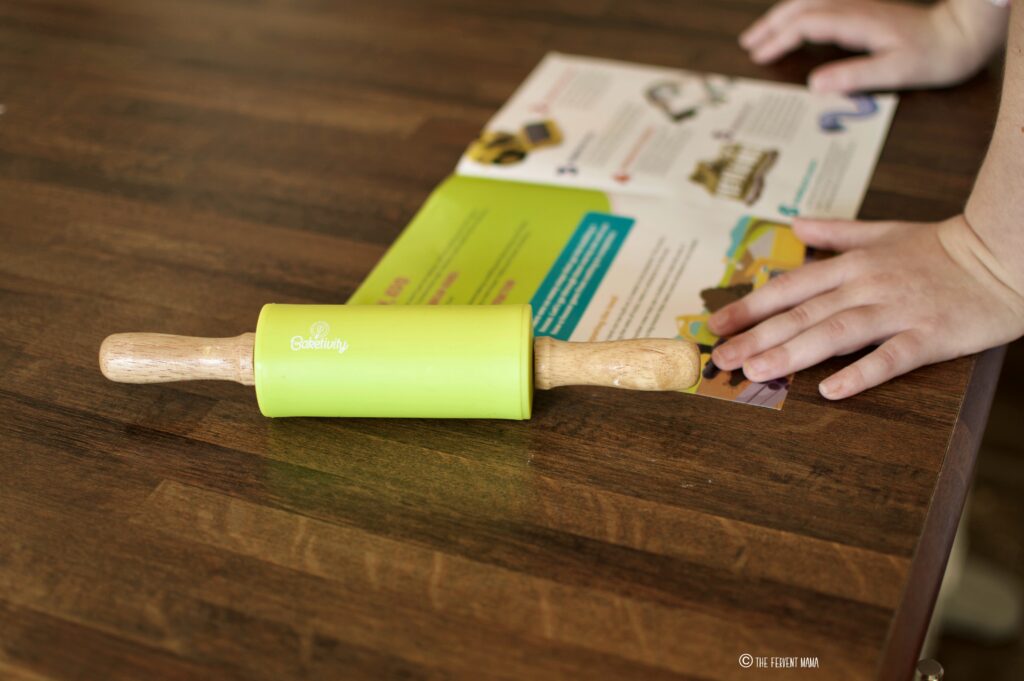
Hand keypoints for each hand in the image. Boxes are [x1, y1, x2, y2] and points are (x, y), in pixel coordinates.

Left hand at [707, 215, 1023, 398]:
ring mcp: (898, 310)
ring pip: (836, 332)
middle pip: (802, 314)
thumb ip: (837, 232)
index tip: (715, 325)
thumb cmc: (943, 247)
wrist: (1007, 253)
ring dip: (793, 352)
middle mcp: (867, 285)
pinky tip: (832, 390)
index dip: (750, 307)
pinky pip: (891, 357)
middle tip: (721, 358)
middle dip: (757, 336)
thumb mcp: (884, 231)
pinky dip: (862, 373)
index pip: (789, 288)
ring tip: (757, 372)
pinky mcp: (930, 335)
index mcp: (853, 264)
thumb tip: (796, 224)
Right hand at [739, 0, 1006, 92]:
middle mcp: (853, 6)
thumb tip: (814, 84)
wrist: (960, 33)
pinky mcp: (863, 9)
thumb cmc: (932, 55)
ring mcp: (857, 5)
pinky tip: (794, 25)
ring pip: (809, 1)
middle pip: (801, 6)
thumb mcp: (896, 71)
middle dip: (771, 23)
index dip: (779, 39)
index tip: (759, 56)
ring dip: (782, 14)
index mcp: (856, 21)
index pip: (806, 24)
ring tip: (761, 33)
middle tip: (748, 43)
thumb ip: (854, 76)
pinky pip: (821, 4)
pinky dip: (799, 13)